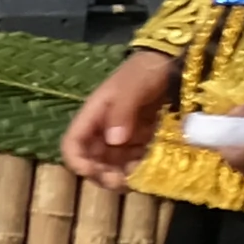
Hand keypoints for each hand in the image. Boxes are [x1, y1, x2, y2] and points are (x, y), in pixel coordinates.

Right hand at [63, 50, 180, 187]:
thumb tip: (114, 141)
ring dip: (122, 175)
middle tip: (121, 181)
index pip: (72, 144)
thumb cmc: (145, 71)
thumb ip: (122, 112)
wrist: (170, 62)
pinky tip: (151, 170)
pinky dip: (139, 168)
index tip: (92, 173)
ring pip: (114, 164)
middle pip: (93, 161)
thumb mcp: (132, 87)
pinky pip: (135, 159)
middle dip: (103, 175)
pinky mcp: (141, 139)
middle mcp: (103, 129)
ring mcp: (122, 136)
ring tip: (138, 178)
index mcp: (93, 116)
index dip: (77, 161)